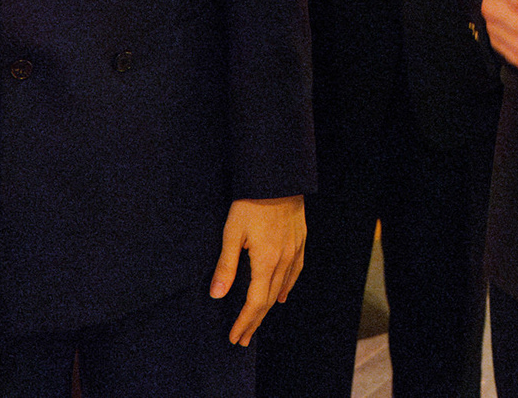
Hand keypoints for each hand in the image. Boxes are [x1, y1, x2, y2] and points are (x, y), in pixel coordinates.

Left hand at [211, 195, 305, 344]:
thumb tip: (217, 295)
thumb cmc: (251, 203)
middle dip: (254, 321)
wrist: (277, 179)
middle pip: (268, 300)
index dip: (245, 322)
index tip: (235, 336)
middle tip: (243, 338)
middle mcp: (283, 261)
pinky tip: (281, 295)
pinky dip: (287, 287)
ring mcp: (294, 251)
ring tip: (257, 322)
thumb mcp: (232, 233)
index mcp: (265, 262)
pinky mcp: (300, 241)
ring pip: (282, 288)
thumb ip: (227, 266)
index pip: (254, 302)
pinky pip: (295, 272)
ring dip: (268, 308)